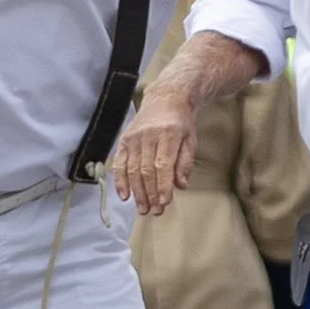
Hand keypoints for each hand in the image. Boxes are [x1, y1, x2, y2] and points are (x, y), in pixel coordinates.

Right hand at [108, 88, 196, 216]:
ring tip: (143, 208)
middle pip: (146, 170)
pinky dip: (120, 181)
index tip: (165, 202)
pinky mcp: (124, 139)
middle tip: (155, 211)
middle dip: (150, 193)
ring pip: (133, 169)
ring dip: (137, 192)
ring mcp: (134, 137)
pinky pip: (119, 163)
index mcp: (168, 134)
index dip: (163, 185)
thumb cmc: (181, 121)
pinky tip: (124, 195)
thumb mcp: (190, 139)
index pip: (163, 164)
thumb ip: (185, 163)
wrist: (166, 97)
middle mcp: (148, 135)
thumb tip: (180, 185)